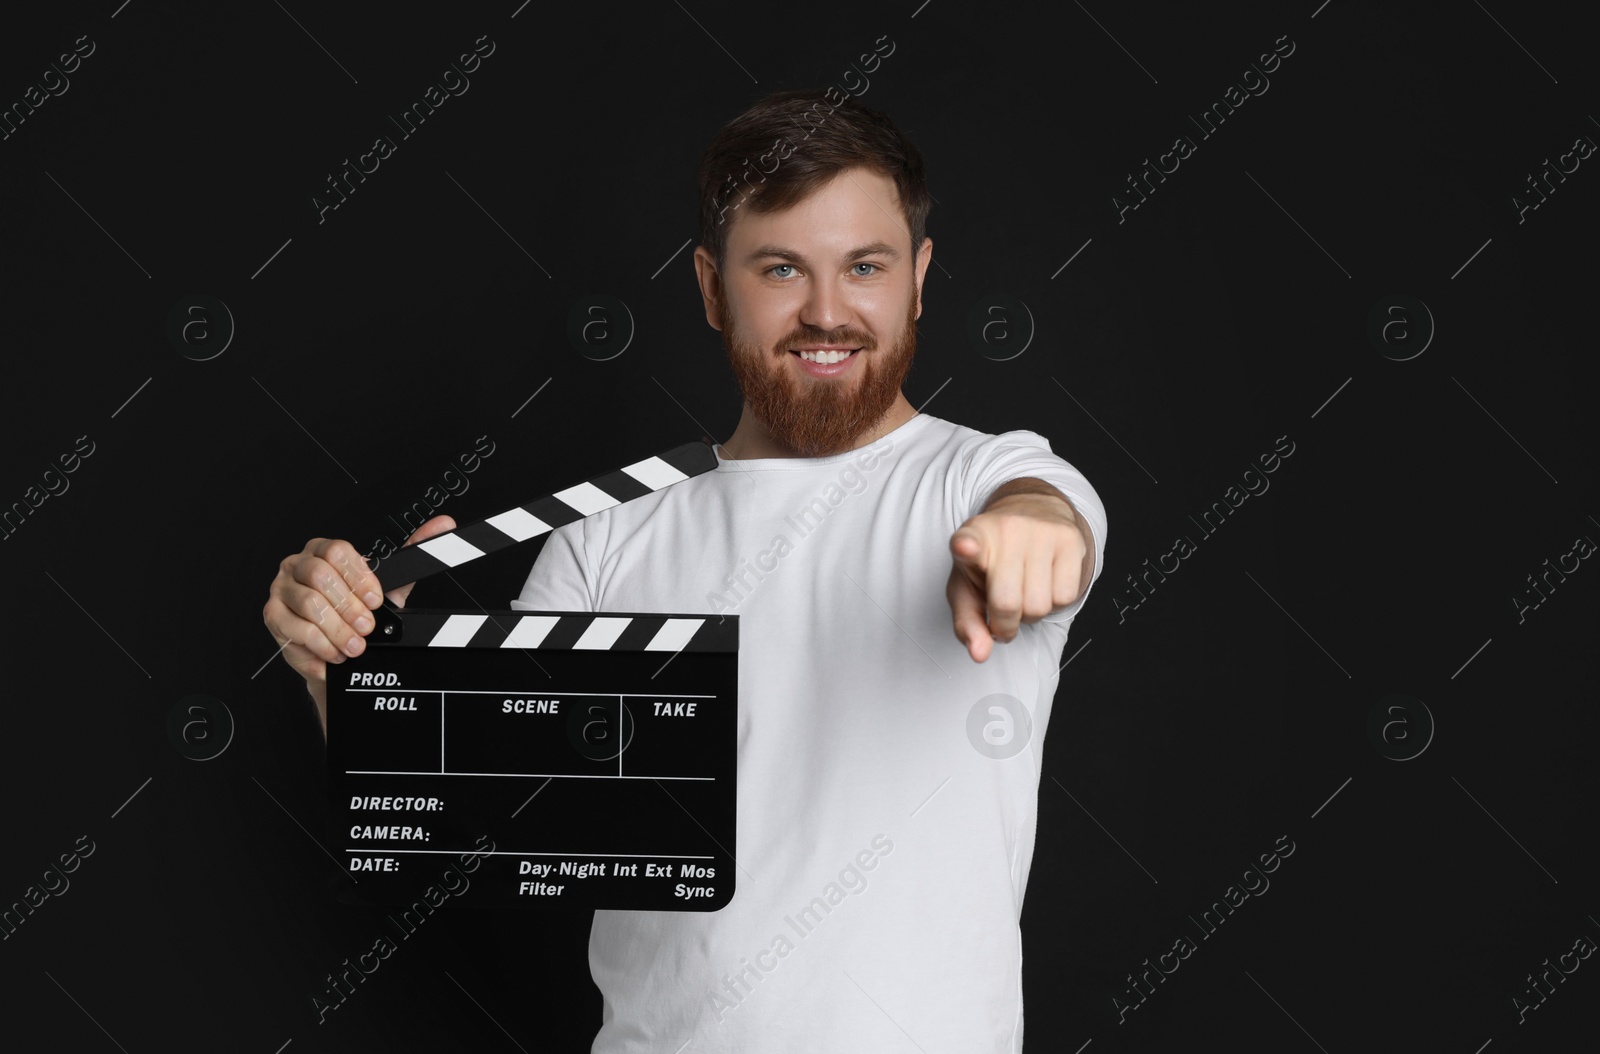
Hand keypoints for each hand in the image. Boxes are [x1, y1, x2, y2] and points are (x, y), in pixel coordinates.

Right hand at [261, 515, 456, 733]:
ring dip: (338, 630)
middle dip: (349, 608)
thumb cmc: (361, 612)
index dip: (360, 578)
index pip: (338, 551)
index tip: (377, 600)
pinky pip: (296, 629)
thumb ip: (415, 551)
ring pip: (309, 604)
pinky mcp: (273, 616)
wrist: (342, 650)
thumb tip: (442, 524)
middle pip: (320, 577)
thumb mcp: (390, 583)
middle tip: (366, 627)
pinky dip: (321, 645)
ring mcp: (281, 589)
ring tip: (355, 645)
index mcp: (324, 550)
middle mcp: (298, 564)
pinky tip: (335, 652)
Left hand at [946, 494, 1086, 661]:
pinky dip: (1054, 602)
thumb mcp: (967, 587)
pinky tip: (1045, 583)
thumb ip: (967, 623)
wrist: (1031, 512)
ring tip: (1024, 592)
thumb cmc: (992, 560)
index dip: (966, 547)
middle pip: (1008, 603)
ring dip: (1031, 613)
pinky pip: (1066, 597)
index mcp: (973, 537)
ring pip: (1040, 606)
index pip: (968, 542)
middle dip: (1005, 624)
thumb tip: (980, 654)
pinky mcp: (1070, 539)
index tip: (964, 547)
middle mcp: (1007, 529)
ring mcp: (1041, 532)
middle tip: (1002, 613)